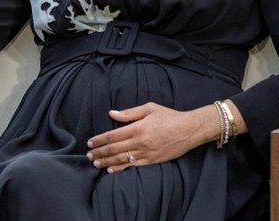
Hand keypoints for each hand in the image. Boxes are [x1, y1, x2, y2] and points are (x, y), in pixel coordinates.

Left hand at [86, 102, 219, 172]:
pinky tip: (111, 170)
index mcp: (138, 128)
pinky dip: (121, 169)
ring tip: (96, 163)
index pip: (112, 135)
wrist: (190, 129)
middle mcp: (141, 142)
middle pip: (114, 149)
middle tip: (89, 155)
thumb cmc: (169, 116)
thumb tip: (112, 113)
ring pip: (122, 159)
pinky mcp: (153, 161)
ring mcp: (147, 153)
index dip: (99, 140)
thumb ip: (129, 113)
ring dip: (107, 162)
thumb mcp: (149, 108)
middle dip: (100, 152)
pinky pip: (134, 166)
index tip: (90, 142)